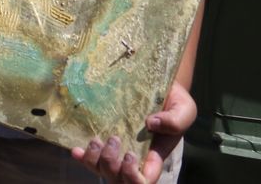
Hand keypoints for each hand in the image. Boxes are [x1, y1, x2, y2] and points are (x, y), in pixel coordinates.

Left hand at [71, 81, 195, 182]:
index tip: (130, 155)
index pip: (144, 180)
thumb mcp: (183, 109)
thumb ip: (175, 120)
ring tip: (97, 140)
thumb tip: (150, 123)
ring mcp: (118, 151)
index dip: (133, 177)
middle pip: (120, 179)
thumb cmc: (173, 101)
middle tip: (115, 140)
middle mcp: (135, 158)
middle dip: (112, 166)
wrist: (158, 86)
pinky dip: (83, 157)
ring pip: (103, 170)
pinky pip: (90, 158)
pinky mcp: (105, 141)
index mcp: (155, 156)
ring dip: (97, 160)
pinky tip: (77, 150)